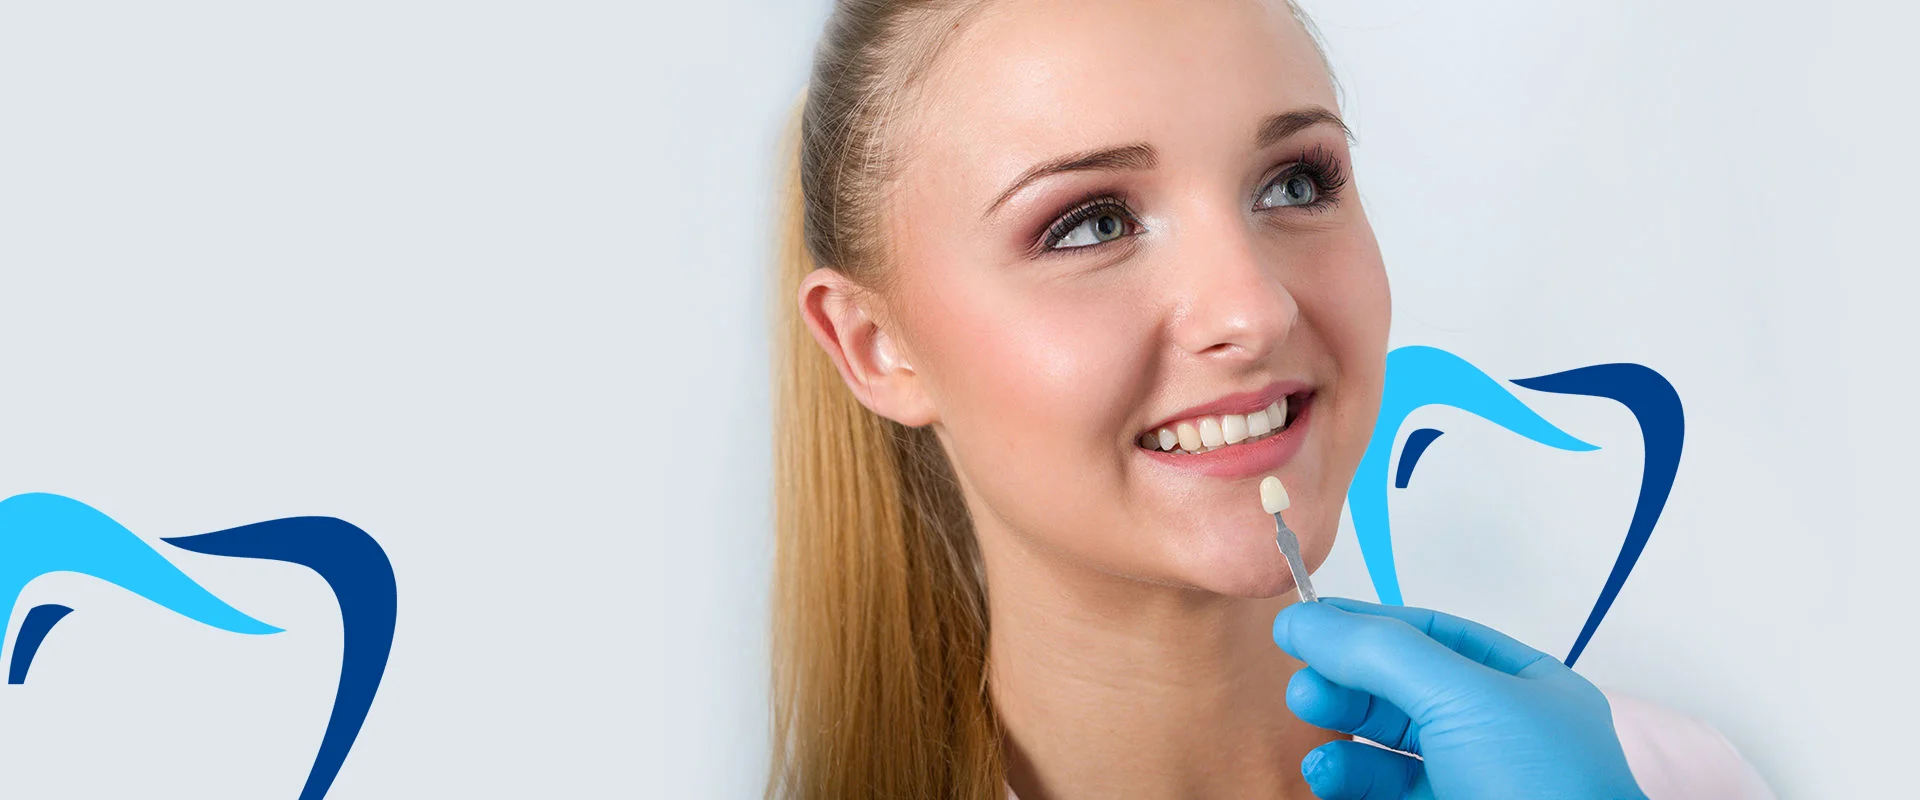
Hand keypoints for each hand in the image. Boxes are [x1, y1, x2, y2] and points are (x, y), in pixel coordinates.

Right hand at [1270, 597, 1646, 799]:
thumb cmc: (1541, 789)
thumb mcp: (1461, 697)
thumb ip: (1377, 652)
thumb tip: (1302, 619)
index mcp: (1527, 688)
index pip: (1436, 636)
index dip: (1371, 623)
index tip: (1309, 619)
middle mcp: (1500, 734)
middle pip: (1403, 688)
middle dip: (1348, 677)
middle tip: (1302, 678)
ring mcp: (1471, 784)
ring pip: (1387, 744)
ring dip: (1342, 725)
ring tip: (1308, 715)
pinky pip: (1382, 790)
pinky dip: (1347, 777)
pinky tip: (1325, 771)